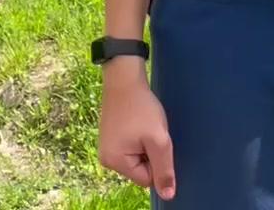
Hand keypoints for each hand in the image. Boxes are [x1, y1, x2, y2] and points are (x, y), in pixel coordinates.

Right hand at [97, 64, 175, 200]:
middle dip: (150, 153)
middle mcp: (106, 158)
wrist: (124, 78)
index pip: (146, 179)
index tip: (154, 140)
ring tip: (143, 125)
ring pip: (138, 158)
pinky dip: (139, 137)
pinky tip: (138, 122)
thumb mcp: (158, 140)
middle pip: (141, 169)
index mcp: (114, 162)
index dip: (157, 162)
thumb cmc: (141, 108)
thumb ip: (164, 169)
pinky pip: (131, 147)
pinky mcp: (110, 137)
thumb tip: (168, 195)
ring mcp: (107, 147)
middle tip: (150, 131)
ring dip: (146, 145)